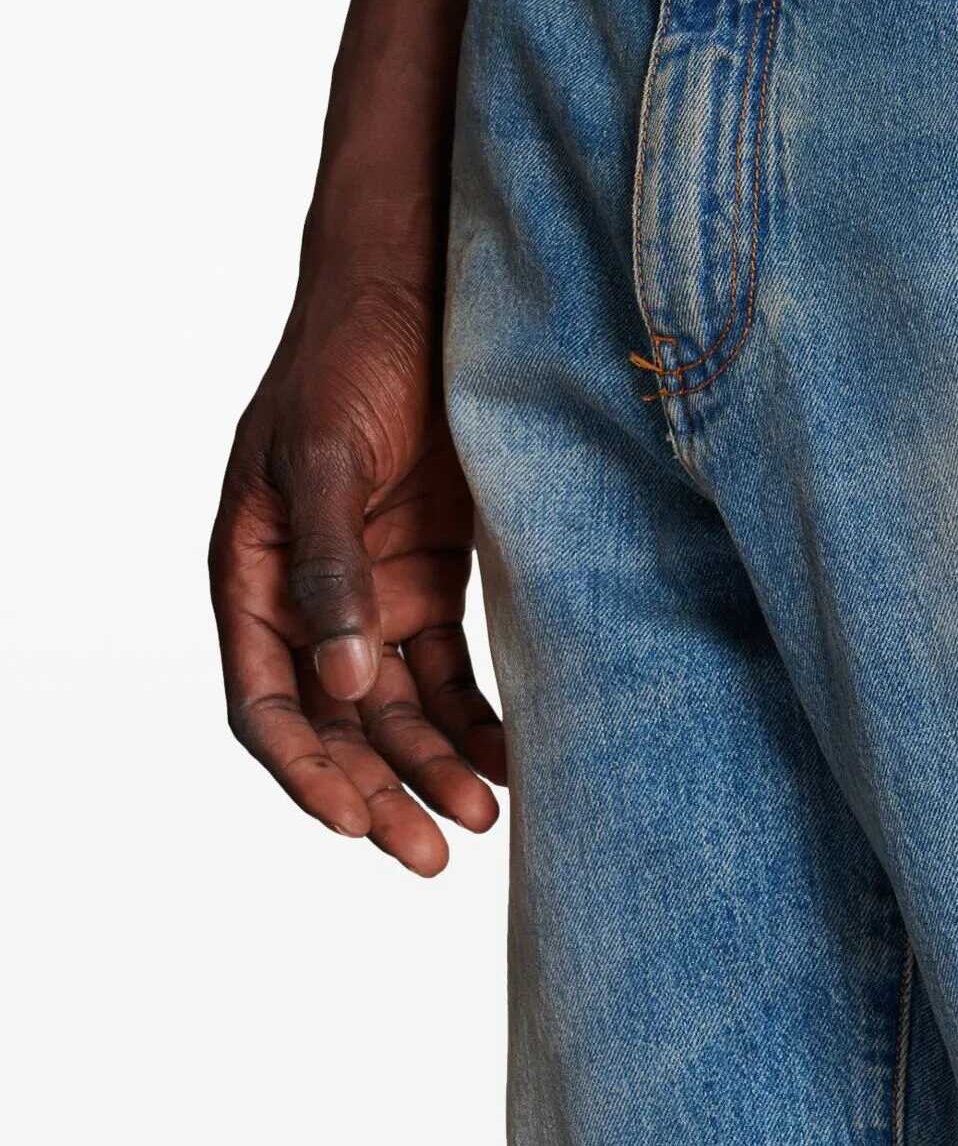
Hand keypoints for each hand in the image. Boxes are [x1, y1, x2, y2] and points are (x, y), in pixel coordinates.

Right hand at [210, 266, 503, 876]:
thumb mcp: (328, 459)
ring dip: (435, 768)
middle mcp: (309, 597)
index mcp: (254, 573)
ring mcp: (374, 590)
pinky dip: (479, 720)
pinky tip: (515, 761)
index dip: (308, 769)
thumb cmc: (352, 357)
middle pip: (339, 724)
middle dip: (379, 792)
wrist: (422, 289)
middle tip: (431, 857)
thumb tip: (347, 684)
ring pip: (400, 710)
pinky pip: (453, 672)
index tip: (356, 821)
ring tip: (483, 818)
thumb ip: (332, 569)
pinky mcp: (433, 576)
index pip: (267, 702)